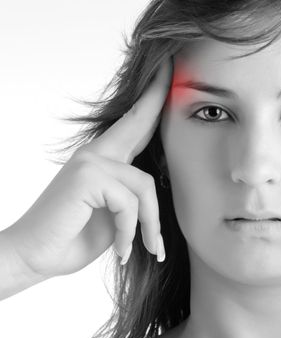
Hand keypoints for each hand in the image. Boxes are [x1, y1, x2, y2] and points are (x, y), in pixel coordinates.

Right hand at [6, 57, 172, 279]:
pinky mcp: (87, 176)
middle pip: (140, 122)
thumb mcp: (116, 214)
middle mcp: (97, 153)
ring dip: (149, 225)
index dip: (153, 98)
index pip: (135, 123)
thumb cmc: (75, 236)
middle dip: (158, 94)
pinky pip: (129, 203)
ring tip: (149, 249)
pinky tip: (122, 251)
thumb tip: (158, 186)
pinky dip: (130, 233)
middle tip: (171, 63)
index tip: (168, 70)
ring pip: (145, 187)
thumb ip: (132, 194)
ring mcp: (91, 161)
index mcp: (105, 158)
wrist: (35, 256)